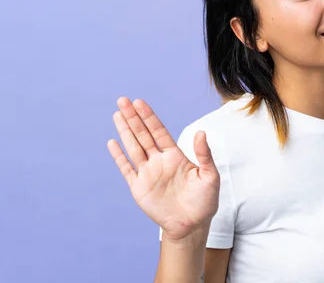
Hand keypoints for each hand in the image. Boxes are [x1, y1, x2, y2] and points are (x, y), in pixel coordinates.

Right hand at [107, 97, 219, 240]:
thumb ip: (204, 154)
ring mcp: (148, 173)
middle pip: (143, 135)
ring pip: (133, 147)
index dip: (149, 117)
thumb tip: (201, 132)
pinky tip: (112, 143)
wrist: (192, 225)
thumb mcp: (210, 176)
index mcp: (175, 156)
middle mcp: (159, 161)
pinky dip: (119, 156)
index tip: (140, 102)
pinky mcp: (139, 188)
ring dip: (124, 131)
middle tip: (123, 100)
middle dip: (133, 118)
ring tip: (117, 114)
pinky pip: (126, 169)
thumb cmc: (204, 201)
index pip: (159, 131)